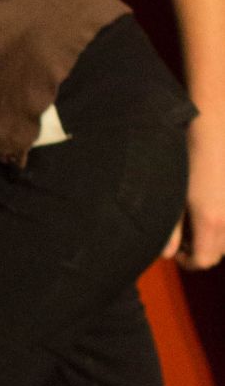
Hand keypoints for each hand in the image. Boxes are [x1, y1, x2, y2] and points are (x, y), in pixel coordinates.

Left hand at [171, 115, 224, 269]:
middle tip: (183, 237)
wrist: (215, 123)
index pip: (205, 261)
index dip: (188, 262)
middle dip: (202, 250)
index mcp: (212, 222)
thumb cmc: (188, 155)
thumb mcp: (173, 196)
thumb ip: (170, 229)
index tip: (176, 252)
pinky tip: (209, 203)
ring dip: (214, 236)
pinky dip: (223, 221)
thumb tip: (166, 254)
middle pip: (220, 252)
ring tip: (195, 219)